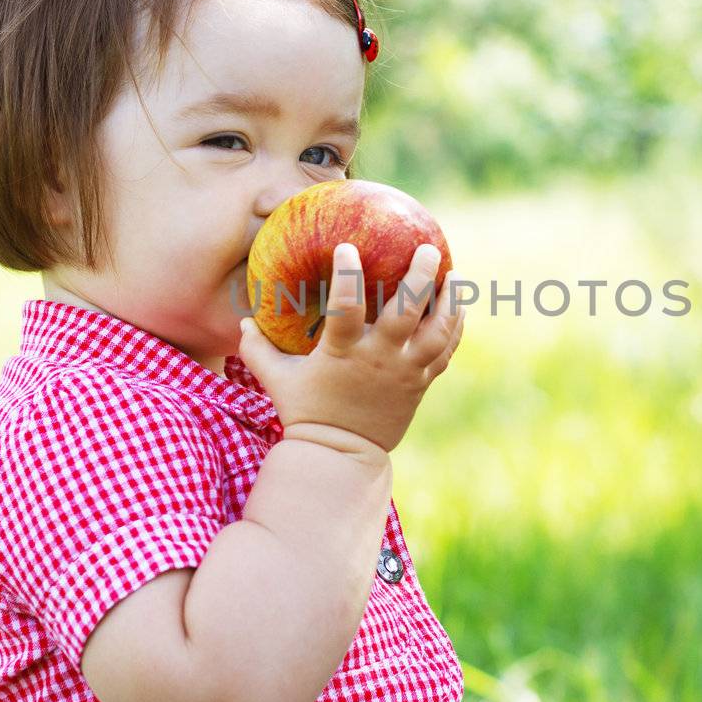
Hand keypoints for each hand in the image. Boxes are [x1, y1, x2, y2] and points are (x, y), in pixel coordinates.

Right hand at [235, 242, 465, 455]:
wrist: (340, 455)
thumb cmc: (305, 411)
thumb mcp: (276, 379)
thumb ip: (257, 348)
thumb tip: (243, 320)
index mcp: (342, 353)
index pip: (345, 307)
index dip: (348, 275)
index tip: (348, 246)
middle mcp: (378, 359)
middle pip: (406, 313)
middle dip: (420, 277)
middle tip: (427, 248)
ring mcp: (404, 372)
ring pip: (437, 332)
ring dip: (450, 302)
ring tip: (455, 275)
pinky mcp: (420, 384)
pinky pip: (444, 352)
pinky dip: (454, 328)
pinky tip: (457, 307)